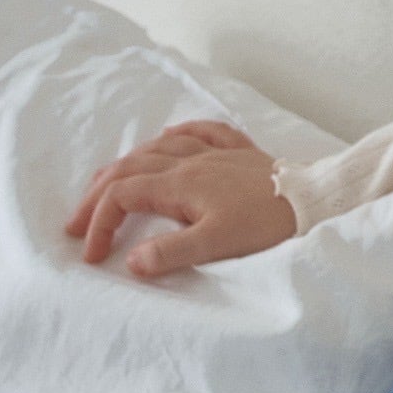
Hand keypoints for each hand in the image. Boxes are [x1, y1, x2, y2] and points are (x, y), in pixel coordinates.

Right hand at [64, 119, 296, 277]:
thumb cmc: (266, 225)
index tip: (91, 254)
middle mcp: (192, 160)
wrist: (314, 202)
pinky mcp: (240, 152)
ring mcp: (216, 152)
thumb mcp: (216, 245)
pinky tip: (171, 135)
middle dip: (98, 194)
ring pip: (159, 146)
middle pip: (130, 167)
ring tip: (109, 183)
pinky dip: (178, 133)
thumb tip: (130, 262)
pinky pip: (202, 131)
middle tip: (78, 222)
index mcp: (181, 182)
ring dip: (128, 164)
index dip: (99, 222)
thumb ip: (170, 253)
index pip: (123, 195)